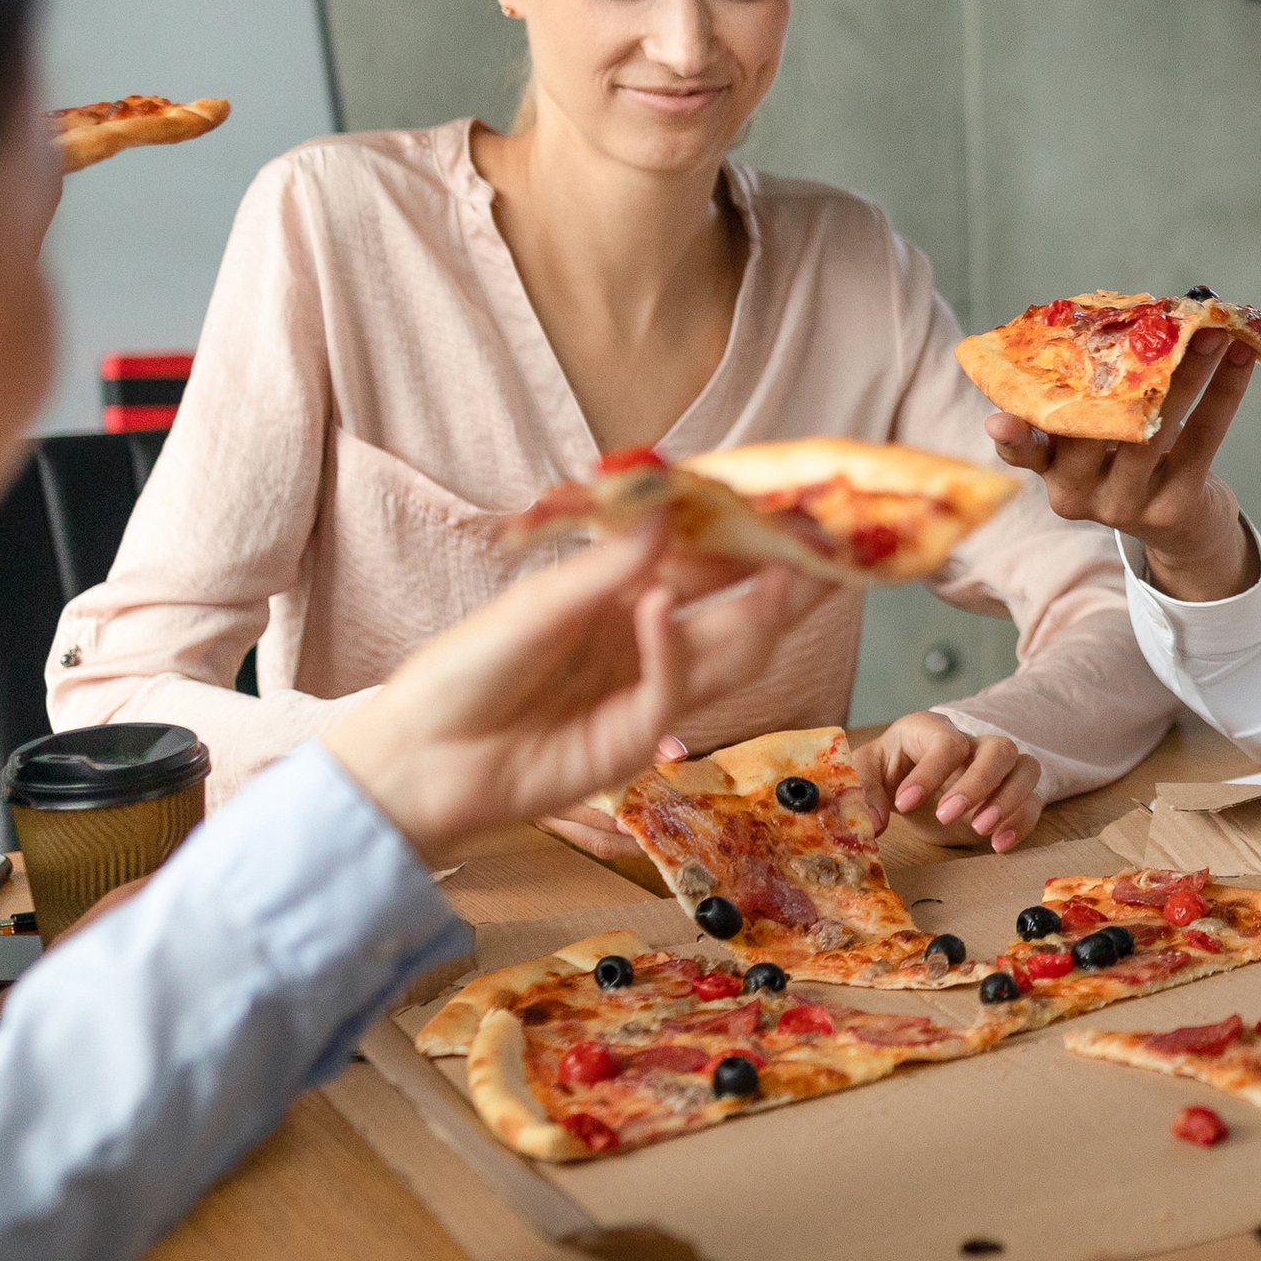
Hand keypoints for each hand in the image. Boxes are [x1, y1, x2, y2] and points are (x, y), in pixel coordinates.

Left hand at [321, 527, 815, 866]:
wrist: (419, 762)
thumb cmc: (464, 672)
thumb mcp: (533, 607)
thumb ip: (606, 568)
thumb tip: (669, 510)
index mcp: (623, 596)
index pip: (705, 558)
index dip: (750, 531)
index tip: (793, 499)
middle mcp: (647, 639)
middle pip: (737, 606)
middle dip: (789, 576)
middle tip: (842, 545)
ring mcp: (647, 690)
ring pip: (729, 652)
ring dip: (762, 614)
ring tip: (791, 572)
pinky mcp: (635, 740)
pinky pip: (670, 687)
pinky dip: (668, 647)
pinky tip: (659, 611)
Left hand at [859, 711, 1045, 851]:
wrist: (913, 784)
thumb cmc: (893, 771)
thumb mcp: (868, 772)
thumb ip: (864, 791)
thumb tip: (873, 823)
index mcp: (934, 730)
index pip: (946, 741)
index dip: (930, 772)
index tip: (904, 805)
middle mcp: (974, 743)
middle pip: (998, 749)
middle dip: (977, 784)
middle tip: (946, 816)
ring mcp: (998, 768)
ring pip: (1026, 768)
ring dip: (1008, 800)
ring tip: (979, 830)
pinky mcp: (1012, 794)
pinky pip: (1034, 800)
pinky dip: (1021, 822)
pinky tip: (998, 845)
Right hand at [987, 333, 1260, 601]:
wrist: (1182, 527)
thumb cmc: (1130, 462)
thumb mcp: (1095, 443)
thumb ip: (1086, 400)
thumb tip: (1110, 322)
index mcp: (1052, 471)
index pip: (1024, 452)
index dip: (1011, 437)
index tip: (1000, 419)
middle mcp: (1079, 495)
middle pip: (1096, 429)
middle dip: (1127, 369)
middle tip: (1159, 322)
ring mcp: (1125, 506)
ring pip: (1153, 432)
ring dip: (1189, 374)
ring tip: (1213, 332)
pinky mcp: (1173, 507)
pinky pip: (1201, 442)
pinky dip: (1222, 395)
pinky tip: (1238, 361)